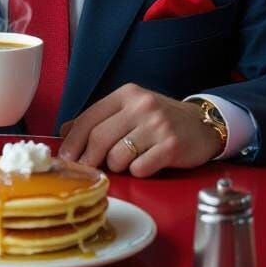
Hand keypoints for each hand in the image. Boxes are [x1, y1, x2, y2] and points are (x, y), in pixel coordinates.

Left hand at [58, 84, 222, 176]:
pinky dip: (138, 172)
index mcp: (127, 94)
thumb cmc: (159, 120)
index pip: (89, 118)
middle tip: (88, 169)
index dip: (73, 141)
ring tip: (129, 160)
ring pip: (117, 157)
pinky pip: (139, 169)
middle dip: (88, 159)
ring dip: (118, 166)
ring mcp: (157, 126)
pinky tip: (147, 163)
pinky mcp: (171, 146)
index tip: (64, 157)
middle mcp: (141, 106)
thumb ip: (99, 119)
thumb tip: (64, 132)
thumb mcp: (129, 110)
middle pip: (99, 139)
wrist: (201, 125)